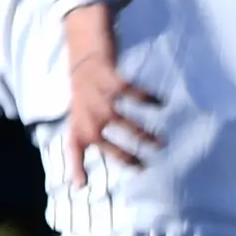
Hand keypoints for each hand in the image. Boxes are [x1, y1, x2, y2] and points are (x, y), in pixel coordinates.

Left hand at [61, 3, 163, 189]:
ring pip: (121, 121)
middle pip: (104, 142)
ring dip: (143, 134)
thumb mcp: (79, 114)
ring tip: (160, 142)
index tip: (82, 185)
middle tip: (143, 167)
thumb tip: (81, 175)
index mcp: (77, 123)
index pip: (74, 149)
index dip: (75, 167)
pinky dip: (147, 98)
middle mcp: (85, 113)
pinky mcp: (109, 78)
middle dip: (125, 157)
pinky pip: (131, 92)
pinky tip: (160, 102)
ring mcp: (97, 96)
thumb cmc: (84, 89)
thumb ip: (84, 137)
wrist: (82, 50)